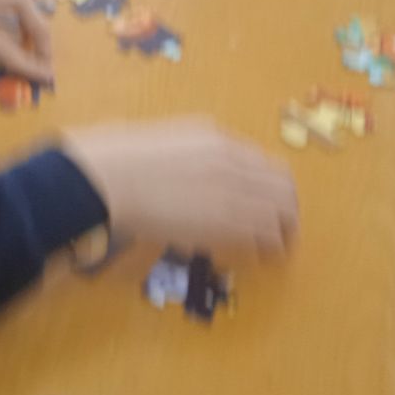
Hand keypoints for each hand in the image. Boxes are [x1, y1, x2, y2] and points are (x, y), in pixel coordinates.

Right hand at [60, 118, 298, 254]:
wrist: (107, 179)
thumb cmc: (119, 161)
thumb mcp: (164, 143)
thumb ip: (192, 155)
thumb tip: (197, 173)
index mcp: (217, 138)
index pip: (266, 164)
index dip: (272, 187)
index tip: (268, 203)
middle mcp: (233, 162)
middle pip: (283, 187)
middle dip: (287, 209)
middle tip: (282, 228)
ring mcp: (232, 190)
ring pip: (282, 212)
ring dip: (283, 230)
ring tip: (275, 248)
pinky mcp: (226, 222)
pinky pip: (265, 236)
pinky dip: (268, 247)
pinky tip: (258, 256)